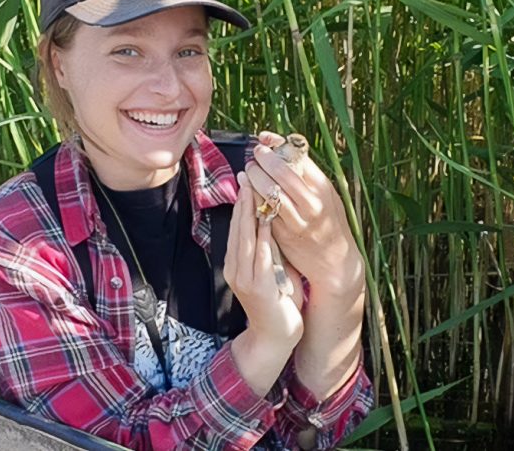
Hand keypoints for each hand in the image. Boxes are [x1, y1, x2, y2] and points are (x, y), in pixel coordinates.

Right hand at [224, 171, 303, 345]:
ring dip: (250, 213)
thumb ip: (269, 249)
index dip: (242, 203)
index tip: (247, 180)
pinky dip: (263, 236)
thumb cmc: (277, 303)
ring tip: (254, 190)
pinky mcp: (258, 286)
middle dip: (243, 201)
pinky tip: (266, 220)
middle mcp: (236, 268)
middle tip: (248, 175)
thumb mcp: (271, 270)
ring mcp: (245, 278)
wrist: (274, 338)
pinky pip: (260, 255)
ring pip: (246, 238)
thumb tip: (275, 222)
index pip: (238, 227)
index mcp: (237, 263)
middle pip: (238, 228)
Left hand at [245, 131, 363, 297]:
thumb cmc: (328, 222)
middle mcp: (312, 202)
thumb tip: (281, 149)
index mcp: (323, 187)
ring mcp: (298, 219)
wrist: (335, 260)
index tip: (264, 138)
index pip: (298, 156)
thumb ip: (306, 175)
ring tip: (249, 172)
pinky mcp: (285, 234)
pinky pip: (265, 212)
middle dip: (263, 160)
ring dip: (255, 179)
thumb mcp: (325, 194)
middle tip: (254, 156)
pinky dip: (254, 200)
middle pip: (282, 172)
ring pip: (270, 192)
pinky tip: (248, 193)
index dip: (277, 144)